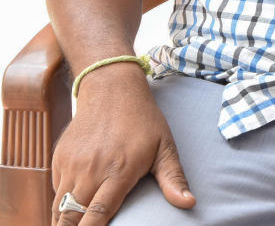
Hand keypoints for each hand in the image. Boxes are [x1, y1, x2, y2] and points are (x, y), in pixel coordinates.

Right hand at [52, 73, 192, 224]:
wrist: (112, 89)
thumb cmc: (144, 120)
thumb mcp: (165, 146)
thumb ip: (173, 178)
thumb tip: (189, 203)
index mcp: (119, 170)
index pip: (98, 213)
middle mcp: (91, 170)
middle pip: (72, 216)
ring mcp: (72, 164)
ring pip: (59, 206)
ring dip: (64, 220)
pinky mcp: (59, 158)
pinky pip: (56, 189)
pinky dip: (62, 202)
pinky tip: (72, 207)